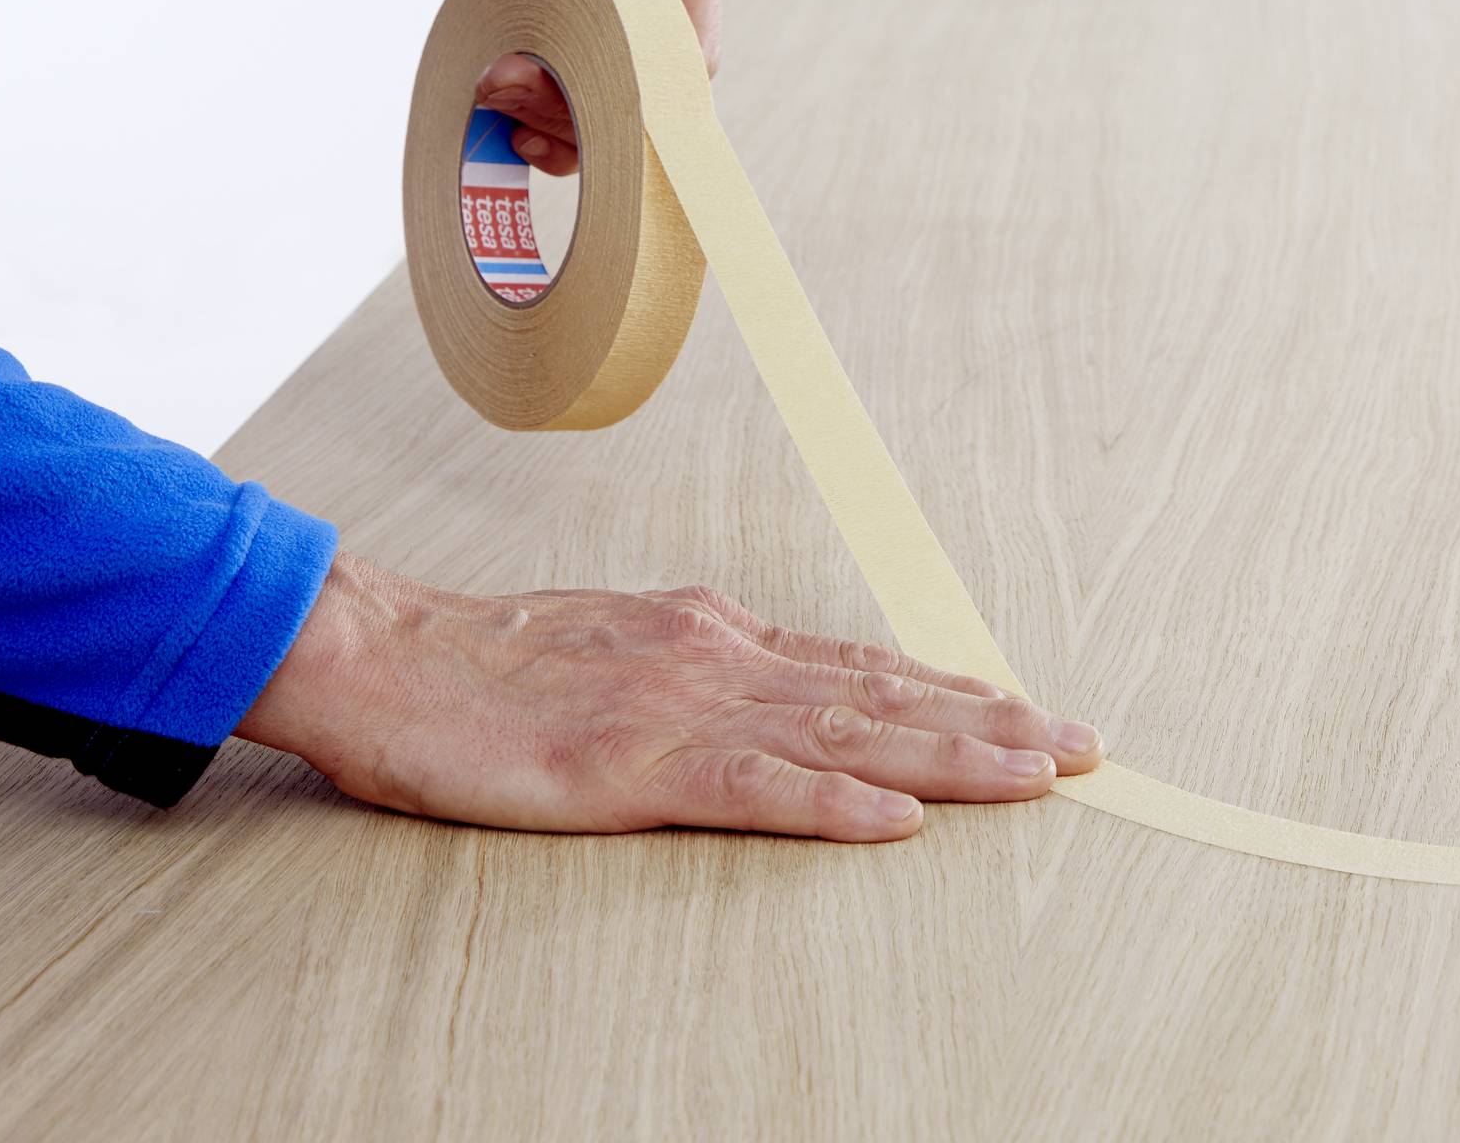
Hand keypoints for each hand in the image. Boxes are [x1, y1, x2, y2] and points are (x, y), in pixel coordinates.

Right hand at [237, 555, 1101, 838]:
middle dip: (989, 726)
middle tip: (1080, 747)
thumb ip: (709, 667)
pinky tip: (894, 822)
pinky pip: (749, 790)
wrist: (379, 653)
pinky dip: (830, 807)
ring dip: (946, 761)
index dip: (954, 693)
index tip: (1031, 711)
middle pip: (881, 700)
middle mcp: (721, 662)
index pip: (863, 670)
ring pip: (842, 739)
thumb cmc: (491, 662)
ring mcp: (681, 713)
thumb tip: (789, 682)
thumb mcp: (624, 646)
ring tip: (1033, 775)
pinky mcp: (628, 769)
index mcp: (718, 637)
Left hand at [414, 0, 728, 174]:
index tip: (590, 79)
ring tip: (495, 90)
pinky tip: (509, 126)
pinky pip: (572, 120)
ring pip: (611, 119)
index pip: (694, 46)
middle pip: (652, 96)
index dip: (651, 79)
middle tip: (513, 80)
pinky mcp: (567, 54)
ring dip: (556, 125)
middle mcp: (661, 5)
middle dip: (588, 106)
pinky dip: (543, 137)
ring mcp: (612, 36)